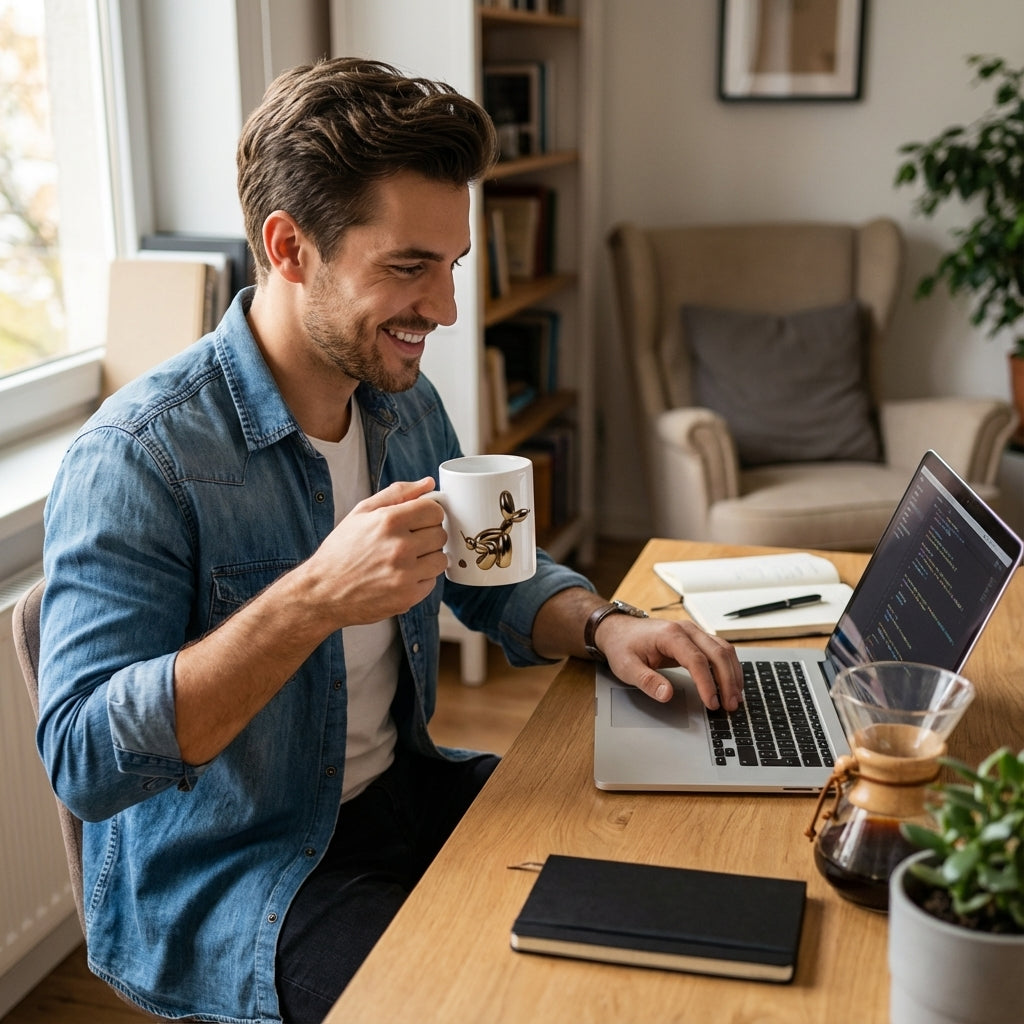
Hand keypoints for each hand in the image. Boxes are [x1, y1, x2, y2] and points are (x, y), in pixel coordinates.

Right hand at [305, 477, 447, 626]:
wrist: (322, 592)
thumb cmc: (341, 551)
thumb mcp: (361, 512)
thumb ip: (397, 493)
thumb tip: (428, 483)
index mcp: (388, 521)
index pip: (435, 510)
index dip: (428, 514)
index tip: (419, 521)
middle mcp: (399, 547)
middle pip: (440, 534)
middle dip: (427, 535)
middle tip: (408, 541)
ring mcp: (405, 574)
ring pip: (441, 559)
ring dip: (427, 558)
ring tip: (405, 560)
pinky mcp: (408, 597)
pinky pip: (432, 582)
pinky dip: (420, 579)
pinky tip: (400, 576)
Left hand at [595, 614, 743, 711]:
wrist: (619, 630)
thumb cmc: (623, 645)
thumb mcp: (627, 667)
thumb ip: (647, 681)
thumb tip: (667, 695)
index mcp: (670, 635)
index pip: (696, 660)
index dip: (707, 683)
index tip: (712, 703)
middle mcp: (686, 630)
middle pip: (717, 653)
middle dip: (728, 681)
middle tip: (730, 705)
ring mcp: (693, 632)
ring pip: (723, 650)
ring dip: (733, 674)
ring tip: (735, 698)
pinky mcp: (696, 638)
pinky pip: (719, 650)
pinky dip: (729, 667)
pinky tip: (731, 683)